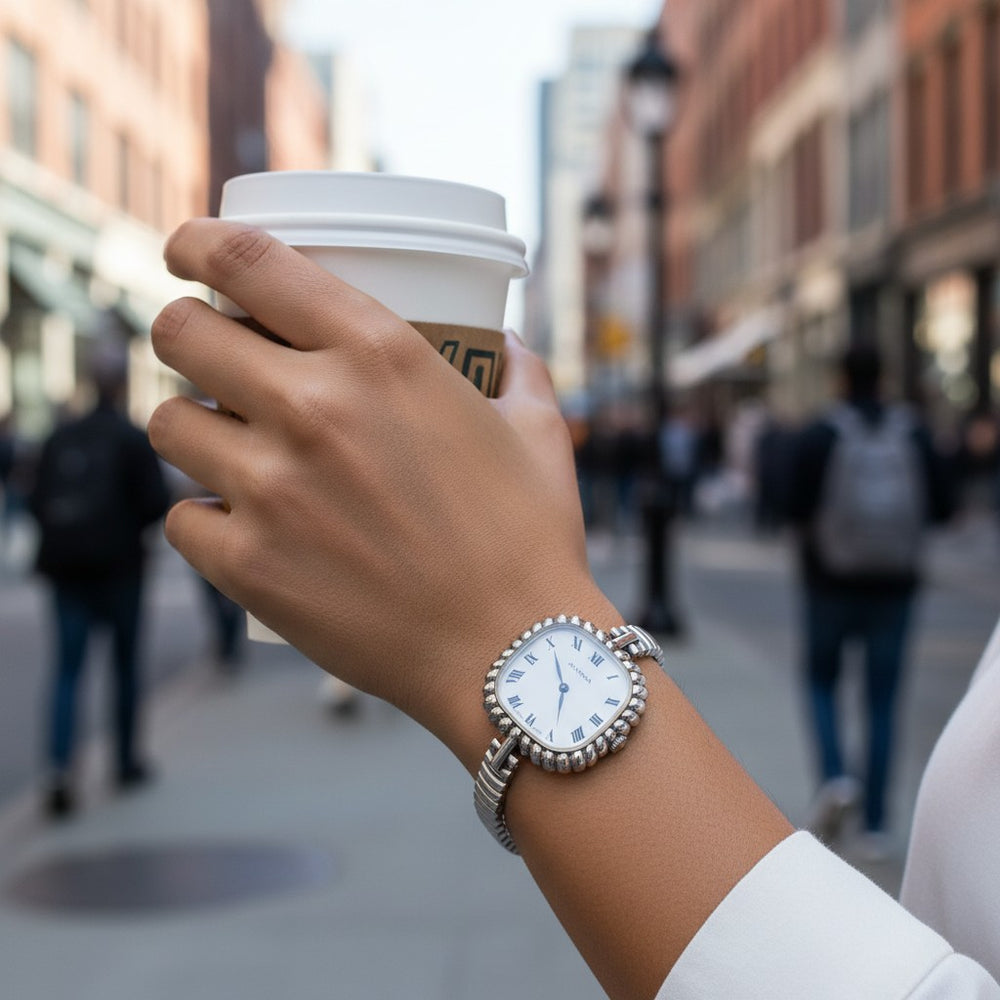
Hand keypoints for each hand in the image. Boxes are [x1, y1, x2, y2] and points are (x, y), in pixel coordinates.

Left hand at [147, 220, 615, 770]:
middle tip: (205, 352)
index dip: (198, 242)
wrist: (514, 653)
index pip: (250, 260)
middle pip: (181, 334)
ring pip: (167, 422)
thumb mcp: (537, 429)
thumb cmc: (531, 537)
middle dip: (183, 332)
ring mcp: (270, 489)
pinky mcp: (248, 565)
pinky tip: (242, 523)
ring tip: (224, 441)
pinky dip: (205, 516)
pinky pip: (182, 518)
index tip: (184, 248)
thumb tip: (503, 342)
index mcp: (380, 354)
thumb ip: (515, 368)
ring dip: (189, 423)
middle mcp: (312, 408)